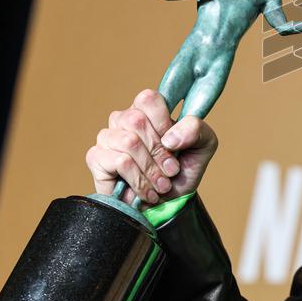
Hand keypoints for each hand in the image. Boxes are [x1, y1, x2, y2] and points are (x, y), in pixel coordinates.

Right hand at [85, 89, 217, 206]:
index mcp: (148, 109)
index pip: (148, 98)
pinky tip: (146, 192)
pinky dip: (138, 180)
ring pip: (128, 142)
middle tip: (171, 170)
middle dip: (159, 152)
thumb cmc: (185, 168)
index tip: (173, 145)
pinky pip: (118, 161)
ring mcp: (107, 137)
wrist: (171, 202)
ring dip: (151, 169)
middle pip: (137, 121)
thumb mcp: (204, 144)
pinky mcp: (96, 158)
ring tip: (161, 184)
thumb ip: (196, 129)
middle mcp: (124, 119)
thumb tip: (170, 137)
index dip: (163, 123)